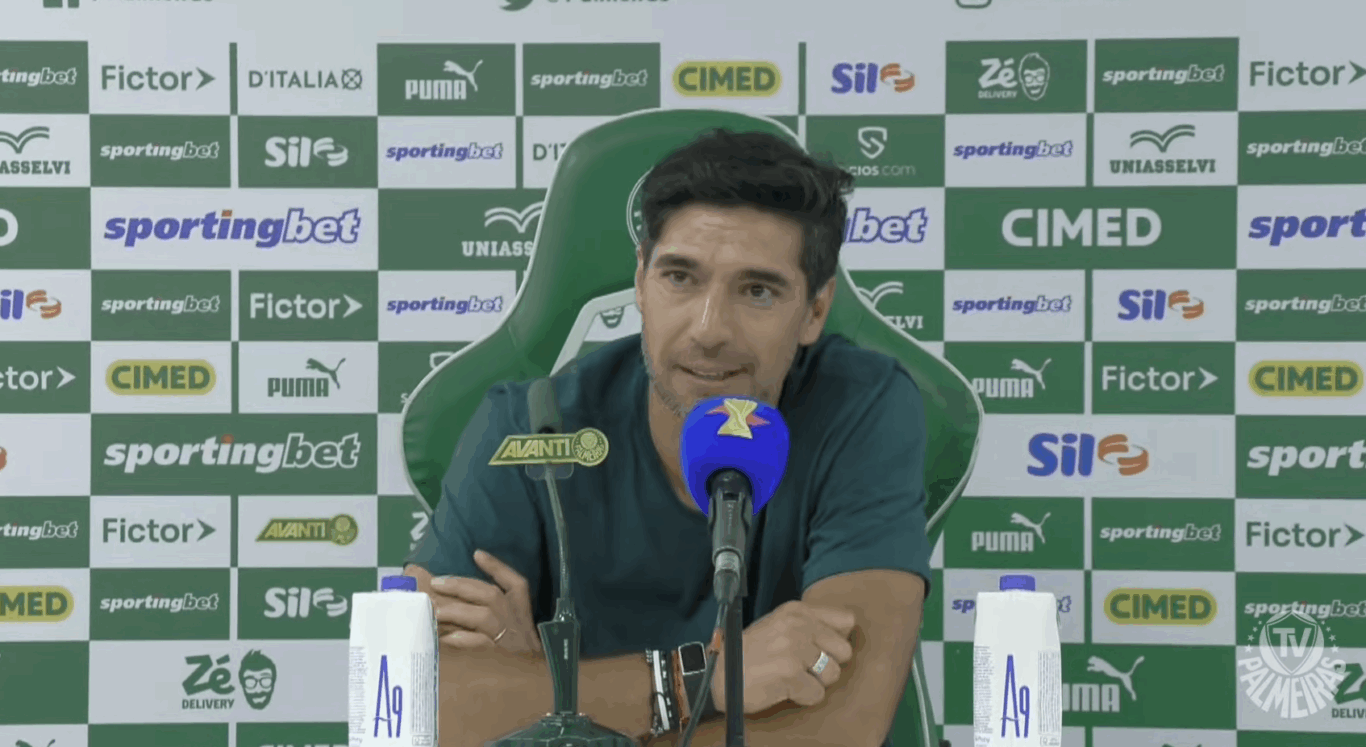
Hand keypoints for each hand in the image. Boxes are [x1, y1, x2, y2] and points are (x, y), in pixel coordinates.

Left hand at [428, 550, 542, 656]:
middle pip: (491, 596)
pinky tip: (447, 639)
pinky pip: (480, 646)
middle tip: (437, 583)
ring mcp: (508, 640)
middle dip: (463, 586)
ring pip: (484, 617)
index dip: (496, 567)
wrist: (542, 682)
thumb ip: (500, 609)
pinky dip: (464, 640)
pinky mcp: (499, 659)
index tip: (477, 554)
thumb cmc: (523, 652)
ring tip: (436, 611)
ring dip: (458, 611)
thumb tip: (463, 594)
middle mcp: (516, 621)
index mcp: (522, 611)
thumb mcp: (519, 627)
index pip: (515, 583)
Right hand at [710, 600, 855, 713]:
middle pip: (844, 651)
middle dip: (828, 664)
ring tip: (792, 677)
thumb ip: (809, 624)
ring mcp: (795, 648)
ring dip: (816, 682)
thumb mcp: (779, 625)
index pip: (846, 620)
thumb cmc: (750, 652)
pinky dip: (803, 696)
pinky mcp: (790, 672)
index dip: (837, 639)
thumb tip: (848, 628)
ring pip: (833, 673)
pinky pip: (817, 694)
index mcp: (797, 610)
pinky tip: (785, 688)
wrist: (719, 674)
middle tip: (803, 667)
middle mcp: (798, 625)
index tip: (821, 648)